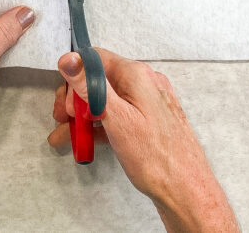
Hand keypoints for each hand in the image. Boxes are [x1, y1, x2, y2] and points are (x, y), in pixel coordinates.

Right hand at [48, 48, 238, 232]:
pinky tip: (84, 140)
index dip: (74, 78)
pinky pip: (119, 114)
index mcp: (137, 75)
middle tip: (63, 120)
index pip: (95, 59)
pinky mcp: (149, 119)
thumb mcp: (115, 117)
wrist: (186, 190)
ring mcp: (148, 101)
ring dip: (83, 115)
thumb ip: (90, 85)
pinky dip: (100, 124)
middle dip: (76, 99)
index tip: (64, 102)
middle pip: (99, 79)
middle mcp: (145, 82)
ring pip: (107, 99)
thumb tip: (69, 58)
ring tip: (66, 135)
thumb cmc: (154, 157)